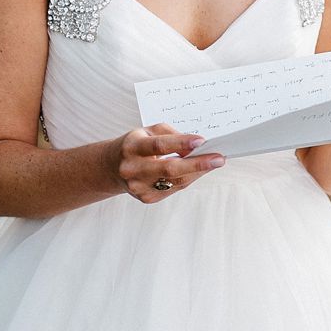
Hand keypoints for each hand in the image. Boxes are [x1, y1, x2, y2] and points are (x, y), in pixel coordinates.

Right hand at [111, 123, 225, 202]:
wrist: (112, 167)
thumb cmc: (135, 146)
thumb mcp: (148, 131)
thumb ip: (171, 135)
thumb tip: (195, 146)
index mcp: (132, 147)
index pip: (159, 145)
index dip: (181, 143)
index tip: (201, 141)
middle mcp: (133, 168)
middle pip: (170, 169)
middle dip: (198, 164)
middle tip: (218, 159)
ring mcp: (139, 187)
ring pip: (176, 182)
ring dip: (198, 172)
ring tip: (214, 162)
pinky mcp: (146, 198)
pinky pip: (174, 189)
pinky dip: (188, 179)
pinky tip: (198, 171)